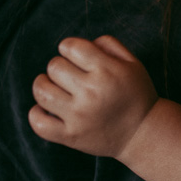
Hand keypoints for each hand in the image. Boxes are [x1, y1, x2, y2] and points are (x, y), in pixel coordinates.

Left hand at [29, 35, 157, 158]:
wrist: (143, 134)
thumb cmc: (136, 95)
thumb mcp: (133, 64)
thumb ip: (109, 45)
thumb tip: (78, 44)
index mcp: (106, 71)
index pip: (69, 46)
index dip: (69, 48)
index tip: (76, 58)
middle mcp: (91, 92)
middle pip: (54, 67)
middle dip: (60, 66)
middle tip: (70, 76)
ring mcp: (79, 116)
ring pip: (41, 91)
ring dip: (44, 85)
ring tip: (54, 89)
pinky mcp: (71, 136)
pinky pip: (39, 123)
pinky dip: (36, 113)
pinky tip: (47, 109)